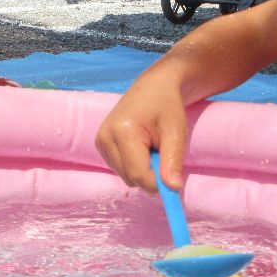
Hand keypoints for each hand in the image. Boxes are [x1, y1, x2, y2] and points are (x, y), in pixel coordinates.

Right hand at [95, 74, 189, 193]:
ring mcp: (100, 141)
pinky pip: (121, 169)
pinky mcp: (100, 145)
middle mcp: (105, 137)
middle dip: (151, 174)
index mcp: (122, 131)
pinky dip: (135, 165)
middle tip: (163, 151)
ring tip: (151, 146)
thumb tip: (173, 189)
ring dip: (143, 169)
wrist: (154, 86)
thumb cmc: (167, 105)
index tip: (175, 181)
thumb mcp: (176, 131)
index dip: (158, 183)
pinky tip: (141, 146)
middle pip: (131, 178)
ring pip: (125, 176)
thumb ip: (173, 160)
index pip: (138, 174)